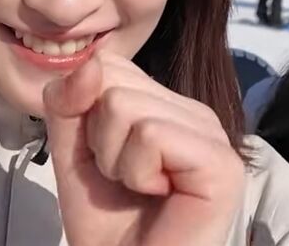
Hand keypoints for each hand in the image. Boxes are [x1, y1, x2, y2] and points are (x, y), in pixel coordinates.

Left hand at [42, 52, 244, 245]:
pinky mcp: (220, 162)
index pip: (109, 65)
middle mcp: (194, 112)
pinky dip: (137, 172)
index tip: (107, 159)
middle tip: (126, 180)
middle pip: (113, 81)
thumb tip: (90, 63)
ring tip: (142, 190)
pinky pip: (151, 135)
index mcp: (167, 105)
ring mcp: (211, 134)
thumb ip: (68, 102)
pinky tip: (159, 195)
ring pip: (125, 105)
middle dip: (99, 138)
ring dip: (116, 160)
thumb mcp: (72, 151)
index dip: (86, 114)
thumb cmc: (108, 225)